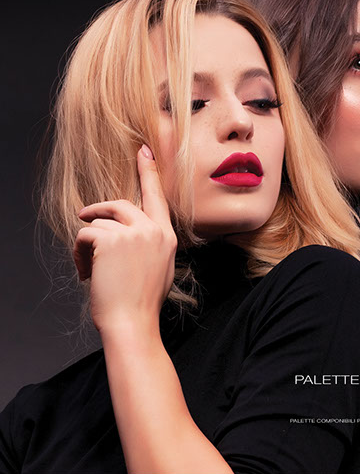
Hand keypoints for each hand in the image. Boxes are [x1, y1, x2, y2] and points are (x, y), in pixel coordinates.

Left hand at [73, 144, 176, 333]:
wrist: (133, 322)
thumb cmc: (141, 301)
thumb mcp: (156, 267)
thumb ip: (148, 242)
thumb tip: (126, 229)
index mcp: (166, 236)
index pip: (157, 197)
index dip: (148, 172)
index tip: (143, 151)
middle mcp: (154, 230)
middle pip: (121, 204)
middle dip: (99, 211)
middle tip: (85, 217)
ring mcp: (135, 234)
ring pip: (99, 223)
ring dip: (87, 244)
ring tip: (88, 266)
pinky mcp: (113, 240)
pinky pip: (86, 234)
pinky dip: (79, 253)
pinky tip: (85, 272)